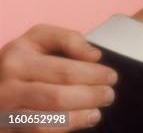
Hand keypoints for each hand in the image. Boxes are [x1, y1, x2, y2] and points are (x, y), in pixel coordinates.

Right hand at [0, 24, 117, 130]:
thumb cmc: (21, 59)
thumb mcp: (39, 38)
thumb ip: (68, 39)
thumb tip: (94, 56)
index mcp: (17, 59)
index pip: (64, 71)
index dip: (93, 75)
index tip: (112, 76)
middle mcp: (7, 87)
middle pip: (57, 98)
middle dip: (90, 97)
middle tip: (110, 94)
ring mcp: (2, 114)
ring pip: (45, 123)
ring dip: (77, 118)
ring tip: (98, 112)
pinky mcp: (4, 130)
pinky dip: (62, 130)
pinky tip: (81, 121)